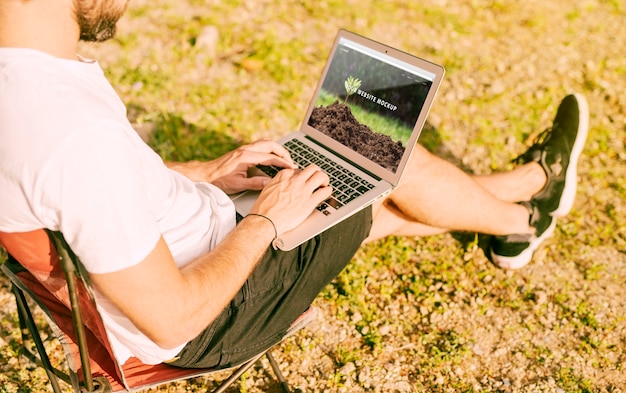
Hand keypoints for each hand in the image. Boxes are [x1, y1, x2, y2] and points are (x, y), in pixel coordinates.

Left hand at [169, 140, 296, 193]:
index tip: (291, 168)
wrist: (204, 174)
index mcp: (246, 157)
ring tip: (285, 157)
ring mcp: (243, 149)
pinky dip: (270, 149)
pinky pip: (260, 146)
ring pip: (265, 143)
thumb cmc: (218, 180)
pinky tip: (272, 156)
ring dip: (276, 148)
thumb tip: (269, 182)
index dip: (283, 162)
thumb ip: (255, 183)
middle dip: (283, 151)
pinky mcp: (242, 151)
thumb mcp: (237, 185)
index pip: (270, 157)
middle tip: (291, 161)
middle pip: (270, 144)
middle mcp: (245, 150)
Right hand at [250, 165, 332, 234]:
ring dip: (324, 180)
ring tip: (324, 185)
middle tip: (317, 179)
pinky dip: (328, 191)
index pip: (299, 169)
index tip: (304, 180)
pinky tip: (327, 193)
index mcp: (284, 176)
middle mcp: (295, 180)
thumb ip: (279, 183)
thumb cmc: (264, 208)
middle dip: (317, 173)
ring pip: (321, 176)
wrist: (265, 221)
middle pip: (312, 169)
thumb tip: (284, 184)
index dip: (303, 176)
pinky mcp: (309, 202)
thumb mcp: (269, 188)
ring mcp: (303, 190)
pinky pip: (324, 192)